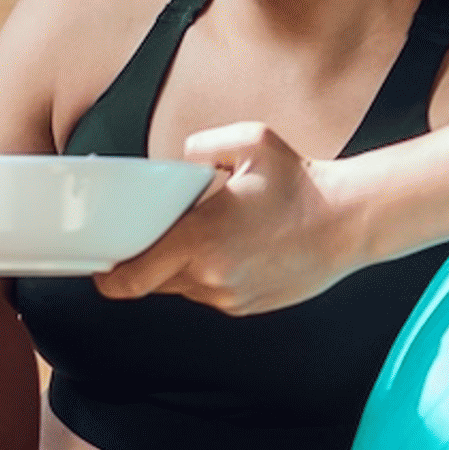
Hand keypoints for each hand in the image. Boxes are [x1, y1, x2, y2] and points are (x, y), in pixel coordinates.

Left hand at [95, 123, 361, 314]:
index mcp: (200, 239)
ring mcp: (228, 297)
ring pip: (182, 289)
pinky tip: (237, 250)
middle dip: (147, 263)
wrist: (349, 222)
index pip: (132, 277)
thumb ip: (200, 146)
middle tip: (158, 237)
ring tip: (214, 236)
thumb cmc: (301, 182)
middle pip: (152, 283)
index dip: (108, 278)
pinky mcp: (246, 307)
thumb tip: (179, 160)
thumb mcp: (250, 142)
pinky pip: (211, 295)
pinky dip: (212, 277)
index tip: (100, 270)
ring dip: (183, 269)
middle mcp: (209, 277)